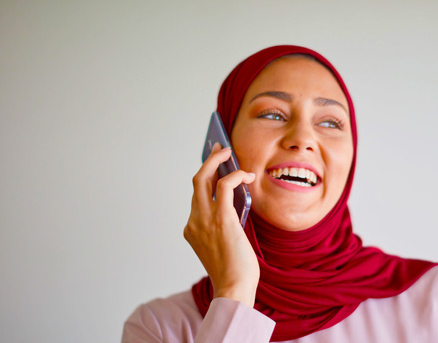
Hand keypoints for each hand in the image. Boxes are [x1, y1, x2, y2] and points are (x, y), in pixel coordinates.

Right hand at [184, 143, 258, 306]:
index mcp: (192, 229)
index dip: (207, 180)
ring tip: (229, 153)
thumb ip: (225, 222)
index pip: (197, 198)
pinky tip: (246, 175)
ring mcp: (204, 219)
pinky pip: (224, 185)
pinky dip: (234, 175)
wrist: (234, 288)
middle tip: (219, 150)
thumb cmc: (234, 270)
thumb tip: (237, 198)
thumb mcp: (224, 243)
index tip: (215, 167)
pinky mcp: (221, 218)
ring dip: (216, 161)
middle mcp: (194, 221)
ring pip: (203, 178)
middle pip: (195, 182)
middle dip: (207, 162)